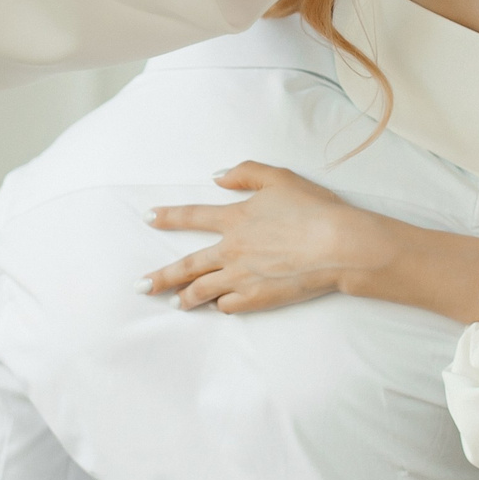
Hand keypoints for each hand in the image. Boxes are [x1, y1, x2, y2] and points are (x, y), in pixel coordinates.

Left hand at [142, 162, 367, 313]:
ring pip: (202, 291)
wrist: (338, 245)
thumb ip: (245, 172)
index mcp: (235, 218)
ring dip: (184, 298)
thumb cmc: (314, 209)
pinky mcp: (257, 299)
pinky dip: (220, 306)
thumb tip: (216, 176)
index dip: (168, 217)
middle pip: (186, 266)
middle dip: (160, 278)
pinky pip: (228, 306)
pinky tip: (216, 307)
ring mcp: (242, 277)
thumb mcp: (279, 178)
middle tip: (140, 286)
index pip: (192, 217)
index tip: (148, 218)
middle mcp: (231, 250)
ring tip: (173, 304)